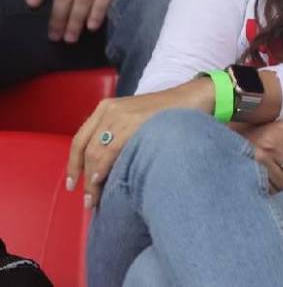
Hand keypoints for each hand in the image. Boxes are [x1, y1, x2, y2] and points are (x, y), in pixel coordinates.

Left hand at [67, 78, 213, 208]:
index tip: (73, 184)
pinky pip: (110, 151)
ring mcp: (120, 115)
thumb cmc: (167, 112)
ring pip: (95, 154)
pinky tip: (103, 182)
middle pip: (85, 149)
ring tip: (96, 199)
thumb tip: (103, 166)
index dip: (73, 164)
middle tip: (88, 199)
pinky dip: (103, 170)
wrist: (194, 98)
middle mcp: (109, 110)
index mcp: (106, 108)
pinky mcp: (132, 123)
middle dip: (83, 177)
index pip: (80, 139)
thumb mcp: (135, 118)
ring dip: (93, 180)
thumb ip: (117, 133)